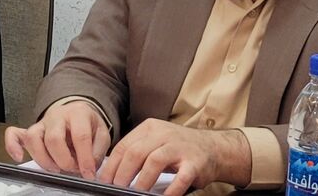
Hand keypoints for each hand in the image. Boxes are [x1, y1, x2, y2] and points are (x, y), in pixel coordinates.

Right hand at [4, 100, 110, 178]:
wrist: (76, 111)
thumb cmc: (88, 124)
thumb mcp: (101, 134)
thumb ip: (97, 151)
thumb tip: (89, 169)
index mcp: (77, 113)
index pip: (80, 135)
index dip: (85, 158)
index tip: (89, 173)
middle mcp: (57, 116)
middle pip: (54, 138)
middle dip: (64, 160)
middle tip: (72, 170)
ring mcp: (41, 123)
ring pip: (33, 138)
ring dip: (44, 159)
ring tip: (55, 169)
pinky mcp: (30, 130)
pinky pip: (14, 134)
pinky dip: (12, 145)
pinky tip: (18, 157)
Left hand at [98, 119, 250, 195]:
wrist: (213, 148)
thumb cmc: (179, 148)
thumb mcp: (156, 141)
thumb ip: (137, 150)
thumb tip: (113, 170)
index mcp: (150, 128)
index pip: (125, 145)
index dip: (112, 164)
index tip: (104, 179)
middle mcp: (164, 134)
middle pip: (136, 152)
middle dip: (122, 172)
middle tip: (116, 187)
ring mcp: (180, 148)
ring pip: (155, 161)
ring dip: (142, 180)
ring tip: (135, 193)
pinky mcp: (195, 163)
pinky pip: (180, 177)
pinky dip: (170, 189)